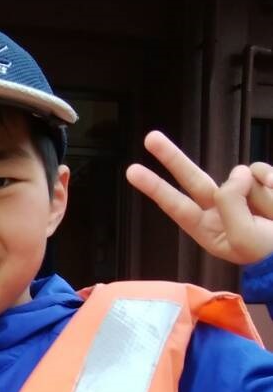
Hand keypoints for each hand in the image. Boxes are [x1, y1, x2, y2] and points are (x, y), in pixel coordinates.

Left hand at [126, 132, 272, 265]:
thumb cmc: (269, 253)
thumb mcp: (244, 238)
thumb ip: (232, 204)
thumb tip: (237, 172)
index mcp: (208, 229)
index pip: (177, 205)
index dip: (156, 188)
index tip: (132, 172)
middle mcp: (220, 209)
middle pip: (192, 178)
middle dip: (172, 157)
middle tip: (150, 138)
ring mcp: (241, 194)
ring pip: (238, 175)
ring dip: (255, 191)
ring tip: (268, 216)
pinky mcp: (262, 182)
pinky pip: (260, 170)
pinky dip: (271, 180)